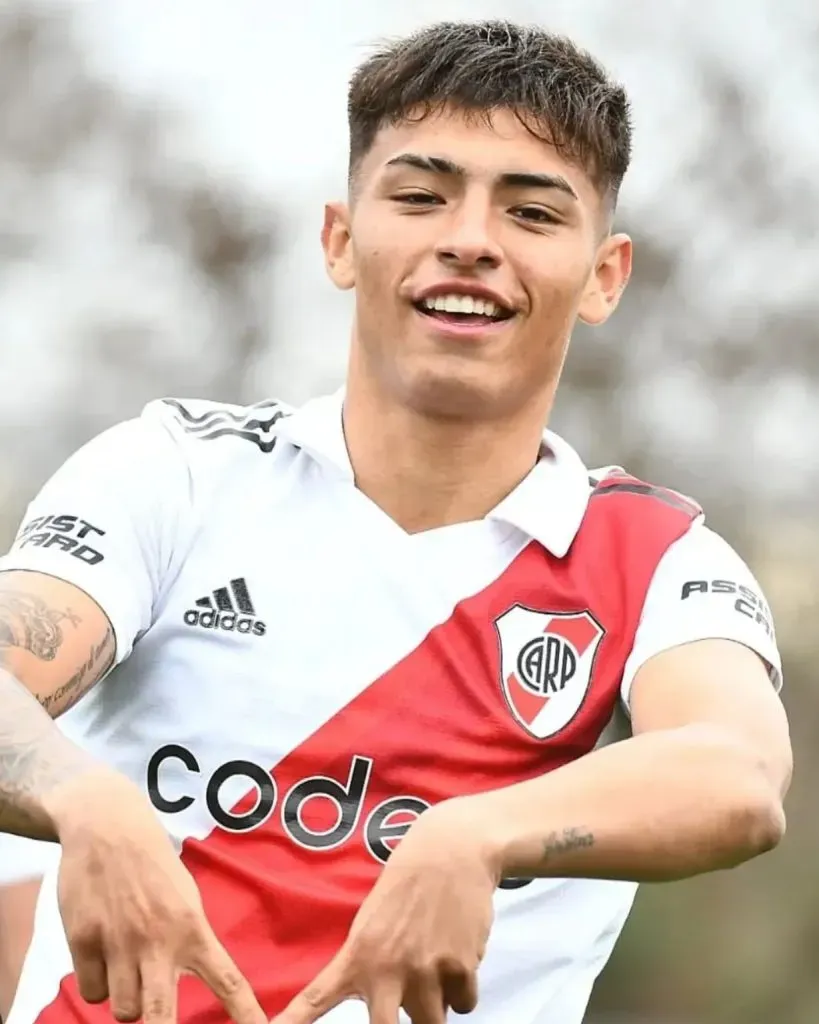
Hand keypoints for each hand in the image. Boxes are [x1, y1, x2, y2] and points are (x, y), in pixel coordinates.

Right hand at [47, 770, 266, 1023]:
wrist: (108, 826)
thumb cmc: (153, 863)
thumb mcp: (186, 895)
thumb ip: (190, 938)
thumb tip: (193, 979)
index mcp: (192, 927)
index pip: (227, 980)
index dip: (246, 1013)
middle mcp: (157, 940)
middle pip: (160, 1016)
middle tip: (163, 1022)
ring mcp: (118, 943)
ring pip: (123, 1011)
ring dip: (128, 1003)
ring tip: (130, 971)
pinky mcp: (83, 941)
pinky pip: (93, 991)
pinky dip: (99, 985)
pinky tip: (104, 957)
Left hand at [271, 799, 498, 1023]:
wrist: (449, 850)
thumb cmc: (407, 885)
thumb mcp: (372, 920)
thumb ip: (370, 967)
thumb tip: (388, 1009)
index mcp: (358, 954)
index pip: (316, 999)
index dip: (292, 1022)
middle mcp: (388, 968)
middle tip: (402, 1000)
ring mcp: (426, 970)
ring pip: (432, 1023)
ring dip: (435, 1006)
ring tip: (435, 969)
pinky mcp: (461, 967)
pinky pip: (464, 1004)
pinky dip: (463, 990)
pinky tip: (457, 956)